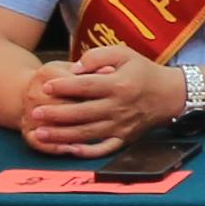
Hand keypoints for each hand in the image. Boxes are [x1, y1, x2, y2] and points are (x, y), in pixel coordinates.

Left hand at [18, 42, 184, 157]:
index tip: (46, 85)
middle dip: (55, 114)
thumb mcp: (124, 54)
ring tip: (40, 133)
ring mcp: (121, 126)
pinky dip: (84, 152)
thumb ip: (98, 56)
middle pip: (81, 112)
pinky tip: (67, 149)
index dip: (64, 86)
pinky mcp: (124, 138)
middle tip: (35, 112)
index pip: (86, 86)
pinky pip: (102, 149)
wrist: (169, 95)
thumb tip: (76, 68)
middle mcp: (119, 107)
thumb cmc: (143, 71)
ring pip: (86, 133)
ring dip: (61, 135)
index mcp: (119, 84)